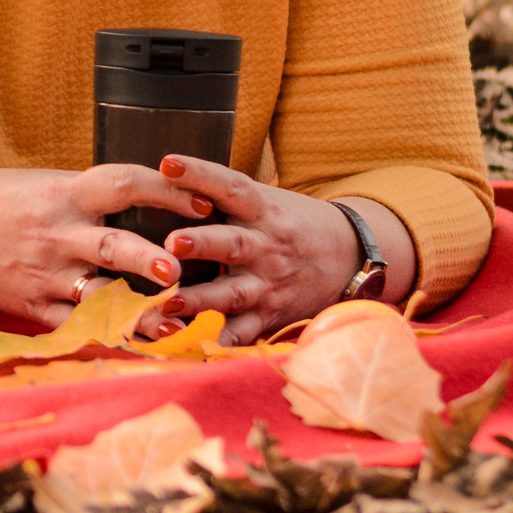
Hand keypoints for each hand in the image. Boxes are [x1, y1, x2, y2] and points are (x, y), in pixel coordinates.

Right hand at [0, 165, 212, 330]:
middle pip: (114, 245)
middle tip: (180, 270)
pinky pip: (76, 328)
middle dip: (149, 258)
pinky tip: (139, 349)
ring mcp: (45, 274)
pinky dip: (108, 339)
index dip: (168, 190)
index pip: (124, 184)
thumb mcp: (40, 184)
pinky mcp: (34, 308)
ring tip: (172, 324)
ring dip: (139, 311)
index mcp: (62, 194)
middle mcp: (57, 234)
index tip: (205, 198)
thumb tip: (145, 194)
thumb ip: (87, 194)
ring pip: (100, 295)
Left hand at [152, 156, 418, 342]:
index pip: (230, 186)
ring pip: (234, 292)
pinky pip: (246, 332)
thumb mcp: (266, 200)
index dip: (200, 173)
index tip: (167, 164)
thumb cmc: (290, 223)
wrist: (349, 256)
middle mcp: (266, 246)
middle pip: (232, 242)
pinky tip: (201, 348)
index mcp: (263, 210)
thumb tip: (164, 171)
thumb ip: (222, 193)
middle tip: (173, 242)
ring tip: (169, 302)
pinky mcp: (270, 315)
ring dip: (201, 299)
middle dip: (202, 243)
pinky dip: (225, 342)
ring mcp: (268, 283)